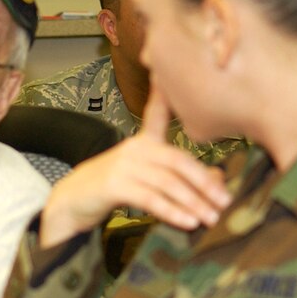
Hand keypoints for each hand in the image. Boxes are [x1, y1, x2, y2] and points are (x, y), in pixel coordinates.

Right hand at [39, 90, 230, 246]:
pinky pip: (150, 199)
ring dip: (193, 203)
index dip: (166, 93)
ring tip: (210, 218)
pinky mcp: (114, 185)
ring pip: (168, 182)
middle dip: (204, 183)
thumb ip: (178, 176)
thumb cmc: (111, 188)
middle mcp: (134, 149)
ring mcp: (123, 166)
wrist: (70, 203)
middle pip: (178, 160)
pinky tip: (187, 222)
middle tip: (225, 202)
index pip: (157, 113)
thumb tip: (217, 179)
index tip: (176, 75)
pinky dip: (172, 212)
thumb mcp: (145, 178)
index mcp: (142, 142)